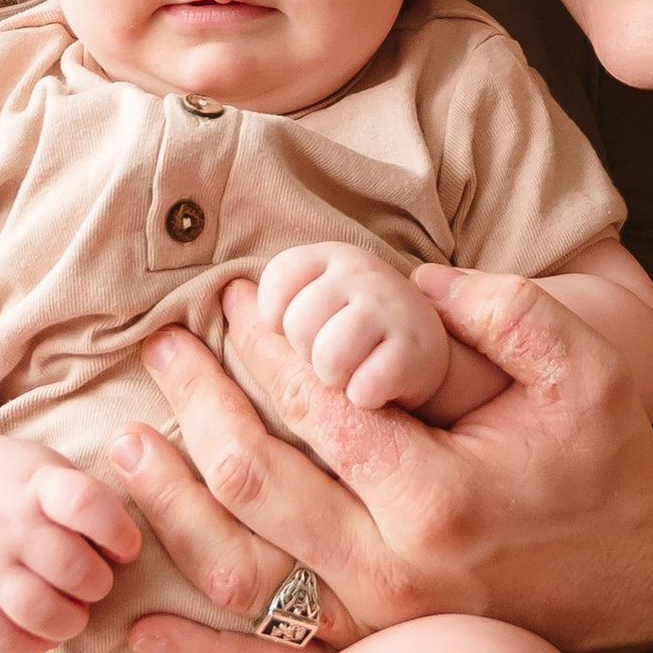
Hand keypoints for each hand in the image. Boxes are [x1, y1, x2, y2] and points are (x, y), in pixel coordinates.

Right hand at [0, 432, 141, 652]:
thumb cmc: (16, 484)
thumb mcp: (51, 469)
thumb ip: (90, 503)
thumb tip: (128, 551)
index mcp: (37, 485)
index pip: (85, 504)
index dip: (117, 532)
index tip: (126, 547)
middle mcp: (7, 524)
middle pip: (70, 568)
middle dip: (98, 584)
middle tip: (95, 583)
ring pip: (38, 611)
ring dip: (71, 621)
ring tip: (74, 612)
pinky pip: (2, 639)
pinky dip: (34, 645)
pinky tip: (45, 632)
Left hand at [118, 270, 652, 652]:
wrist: (645, 573)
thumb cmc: (606, 459)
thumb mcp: (583, 366)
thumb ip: (502, 310)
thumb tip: (412, 279)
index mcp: (438, 497)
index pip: (316, 410)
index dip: (265, 347)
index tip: (236, 298)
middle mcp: (396, 574)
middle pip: (257, 485)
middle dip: (198, 405)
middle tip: (161, 347)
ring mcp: (379, 630)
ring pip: (242, 576)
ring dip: (172, 508)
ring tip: (123, 444)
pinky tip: (142, 628)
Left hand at [256, 241, 452, 412]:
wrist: (423, 350)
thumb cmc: (353, 329)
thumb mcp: (314, 303)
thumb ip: (271, 304)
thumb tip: (228, 295)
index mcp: (330, 257)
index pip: (278, 279)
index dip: (274, 316)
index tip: (294, 331)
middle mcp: (363, 273)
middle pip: (298, 324)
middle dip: (305, 354)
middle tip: (330, 355)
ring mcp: (393, 308)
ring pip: (328, 357)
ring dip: (334, 378)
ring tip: (350, 372)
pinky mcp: (415, 351)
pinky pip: (362, 387)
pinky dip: (364, 396)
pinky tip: (376, 388)